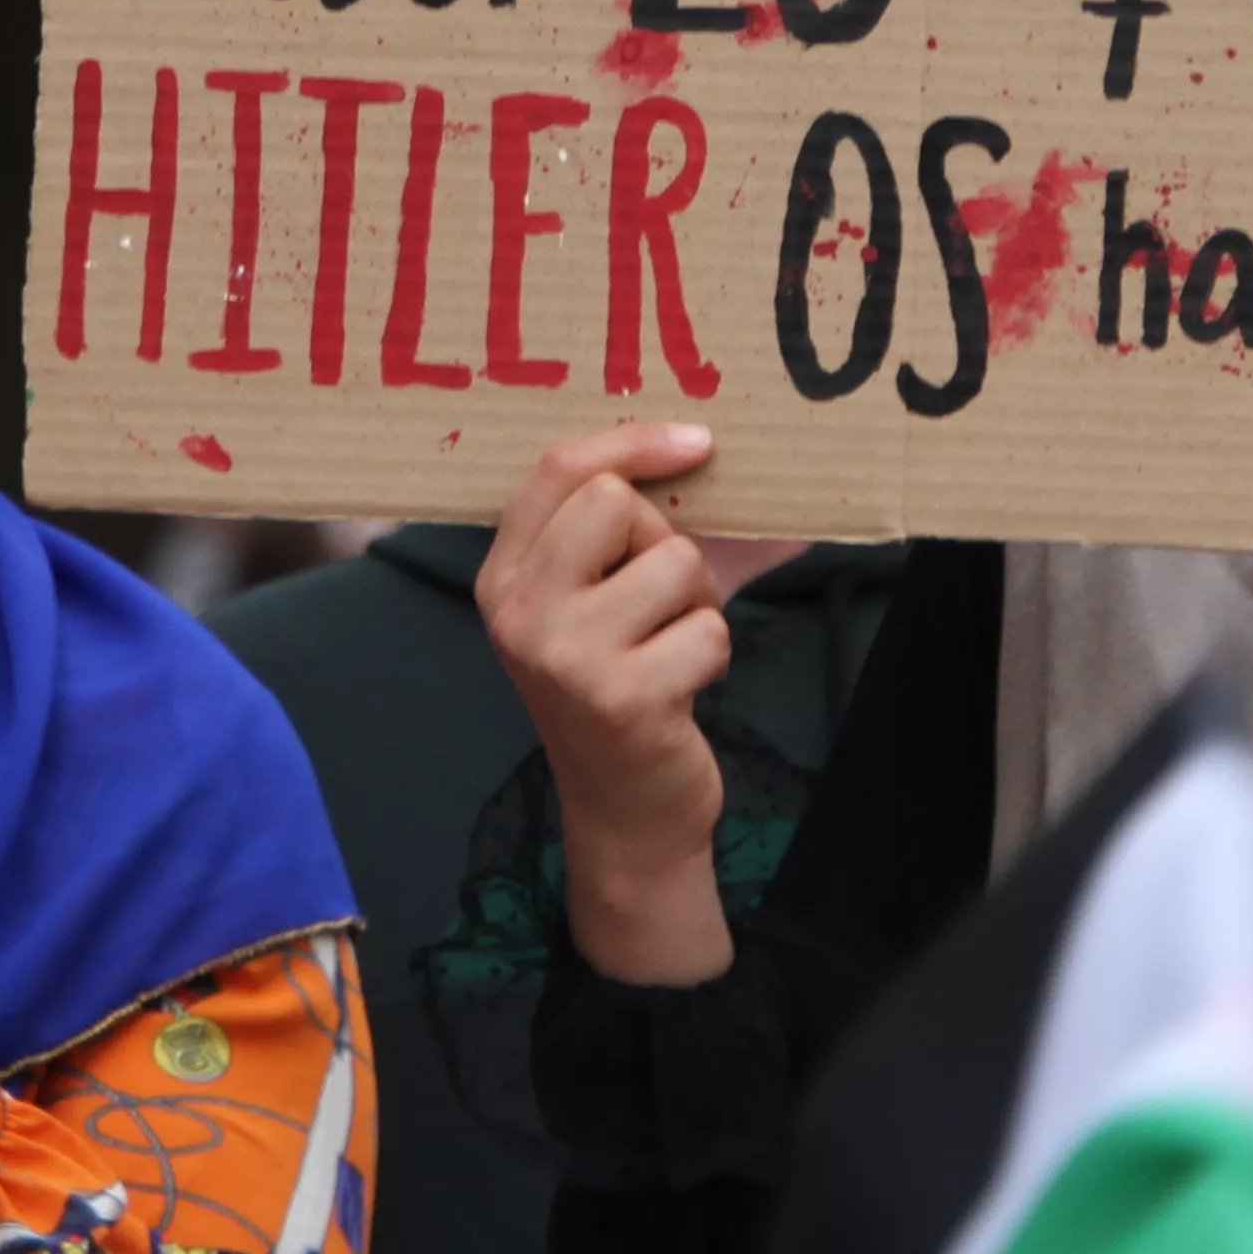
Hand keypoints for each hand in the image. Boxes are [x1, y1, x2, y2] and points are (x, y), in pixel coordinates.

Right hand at [475, 423, 735, 983]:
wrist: (627, 811)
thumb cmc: (633, 683)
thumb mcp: (613, 602)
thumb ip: (648, 528)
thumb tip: (749, 464)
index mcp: (503, 578)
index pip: (559, 471)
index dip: (633, 442)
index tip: (697, 442)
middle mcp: (518, 613)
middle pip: (616, 502)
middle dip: (665, 541)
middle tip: (659, 601)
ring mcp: (563, 656)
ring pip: (676, 562)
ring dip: (698, 604)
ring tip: (670, 648)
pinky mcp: (619, 698)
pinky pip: (708, 628)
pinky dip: (714, 654)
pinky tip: (681, 689)